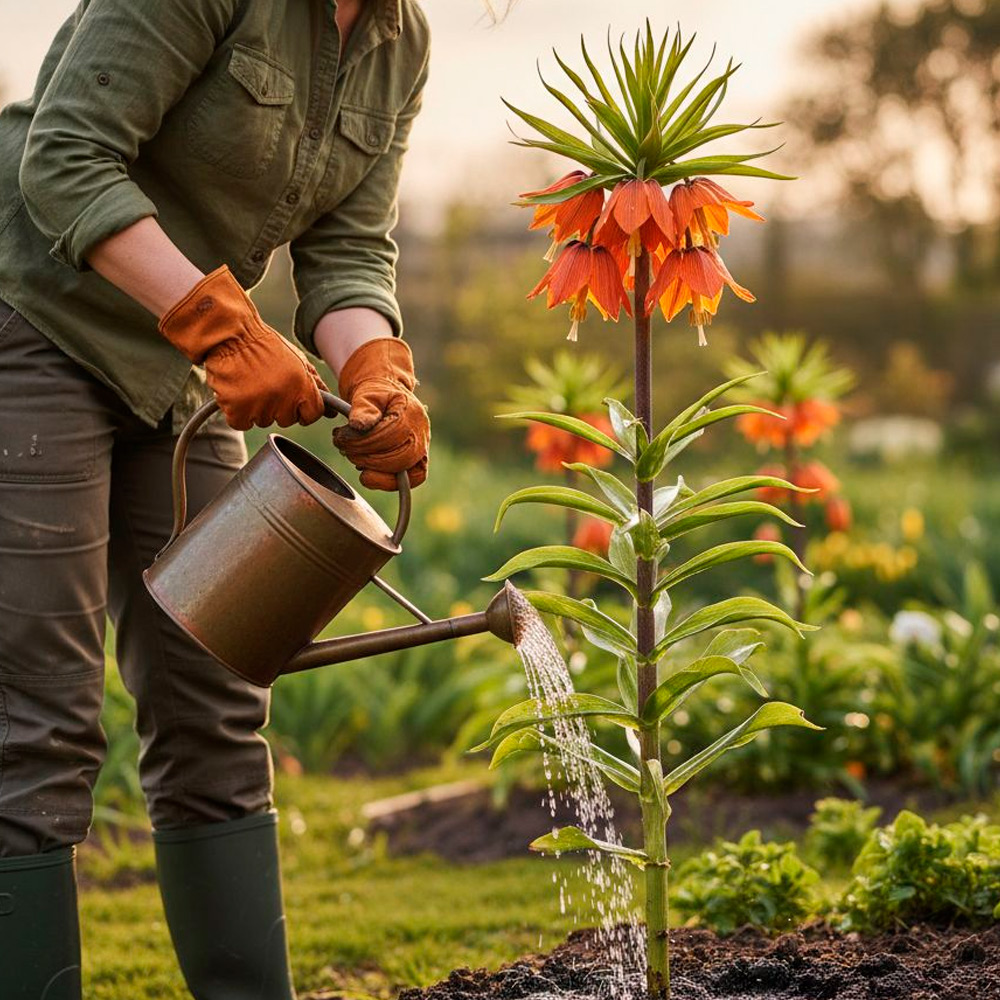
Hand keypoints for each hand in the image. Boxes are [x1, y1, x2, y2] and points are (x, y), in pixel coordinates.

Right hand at [159, 266, 326, 429]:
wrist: (230, 334)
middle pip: (287, 420)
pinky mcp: (236, 410)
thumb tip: (331, 411)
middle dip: (279, 406)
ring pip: (263, 421)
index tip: (294, 400)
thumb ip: (315, 385)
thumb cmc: (265, 345)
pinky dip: (237, 412)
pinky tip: (237, 391)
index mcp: (301, 385)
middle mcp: (282, 398)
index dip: (303, 409)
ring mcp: (259, 406)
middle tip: (267, 384)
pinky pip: (242, 423)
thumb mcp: (297, 360)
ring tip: (250, 383)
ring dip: (257, 407)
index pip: (312, 415)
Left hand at [332, 338, 429, 490]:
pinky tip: (366, 474)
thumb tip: (359, 425)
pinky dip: (386, 481)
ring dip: (376, 472)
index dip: (362, 442)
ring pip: (406, 474)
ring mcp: (421, 449)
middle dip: (368, 459)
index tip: (340, 437)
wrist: (384, 396)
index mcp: (412, 414)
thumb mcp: (366, 393)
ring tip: (355, 458)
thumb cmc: (374, 393)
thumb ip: (363, 408)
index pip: (389, 436)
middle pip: (400, 459)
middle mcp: (422, 434)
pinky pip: (409, 480)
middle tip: (346, 450)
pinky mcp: (415, 462)